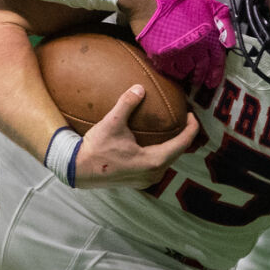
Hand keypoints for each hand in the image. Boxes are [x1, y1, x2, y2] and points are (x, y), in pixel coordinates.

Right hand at [72, 85, 197, 188]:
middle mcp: (154, 174)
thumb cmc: (96, 149)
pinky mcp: (138, 181)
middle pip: (177, 153)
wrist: (77, 170)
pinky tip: (155, 142)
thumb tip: (139, 88)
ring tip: (172, 129)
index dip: (192, 128)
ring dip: (172, 146)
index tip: (192, 114)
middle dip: (183, 135)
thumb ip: (127, 103)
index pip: (182, 143)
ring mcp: (146, 180)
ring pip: (168, 161)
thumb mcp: (112, 123)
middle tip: (184, 118)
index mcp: (154, 161)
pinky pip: (158, 165)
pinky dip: (161, 152)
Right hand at [135, 0, 234, 90]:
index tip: (213, 81)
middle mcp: (194, 46)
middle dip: (202, 76)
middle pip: (201, 68)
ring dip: (188, 73)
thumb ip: (222, 21)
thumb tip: (230, 41)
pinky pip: (170, 71)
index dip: (216, 72)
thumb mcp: (207, 2)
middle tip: (201, 81)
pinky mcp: (160, 56)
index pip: (217, 60)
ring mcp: (176, 52)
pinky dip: (174, 72)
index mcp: (207, 34)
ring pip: (186, 71)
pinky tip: (175, 69)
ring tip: (188, 73)